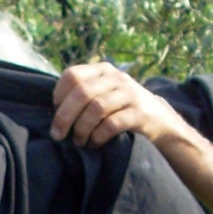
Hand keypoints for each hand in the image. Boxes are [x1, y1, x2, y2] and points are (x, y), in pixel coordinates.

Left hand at [50, 62, 185, 148]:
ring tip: (78, 141)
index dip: (59, 95)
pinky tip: (94, 143)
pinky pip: (112, 124)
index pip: (72, 75)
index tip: (56, 112)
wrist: (159, 119)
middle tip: (58, 134)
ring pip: (96, 108)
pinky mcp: (140, 113)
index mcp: (103, 70)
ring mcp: (130, 94)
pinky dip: (98, 136)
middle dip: (65, 116)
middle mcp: (117, 78)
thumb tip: (54, 108)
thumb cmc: (121, 108)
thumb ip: (83, 93)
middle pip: (82, 92)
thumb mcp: (104, 93)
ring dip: (82, 128)